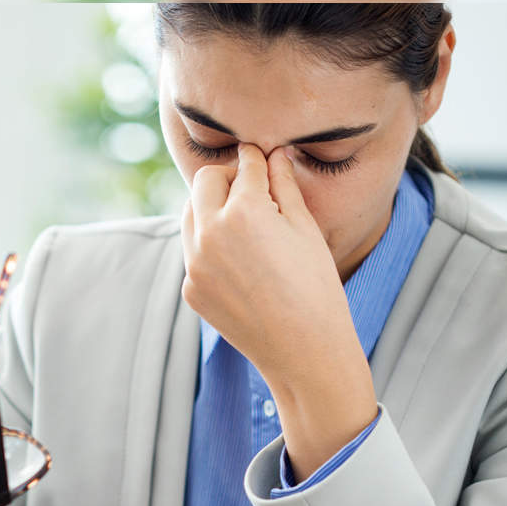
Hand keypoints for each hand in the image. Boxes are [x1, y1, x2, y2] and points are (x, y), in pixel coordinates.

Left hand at [182, 143, 356, 391]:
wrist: (303, 350)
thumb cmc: (315, 287)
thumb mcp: (305, 229)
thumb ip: (283, 186)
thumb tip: (275, 155)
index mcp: (243, 211)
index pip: (244, 166)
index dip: (256, 159)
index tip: (260, 157)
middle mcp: (210, 234)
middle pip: (204, 182)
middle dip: (226, 178)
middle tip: (249, 188)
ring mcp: (194, 265)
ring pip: (191, 216)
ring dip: (211, 209)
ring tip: (243, 222)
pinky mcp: (190, 290)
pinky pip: (193, 253)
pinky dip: (209, 246)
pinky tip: (239, 261)